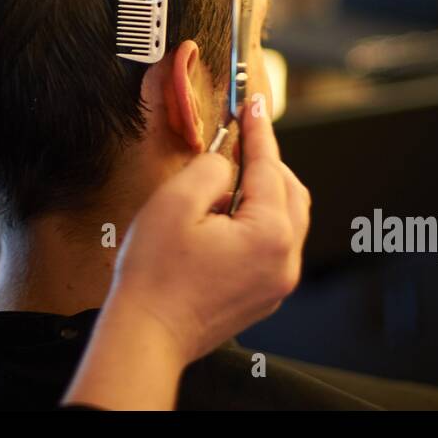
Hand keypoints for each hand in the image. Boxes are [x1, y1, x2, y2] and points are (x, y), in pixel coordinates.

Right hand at [108, 99, 310, 363]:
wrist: (146, 335)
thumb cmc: (154, 275)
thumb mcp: (176, 202)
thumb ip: (211, 169)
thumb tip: (227, 162)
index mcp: (269, 234)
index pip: (269, 167)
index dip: (259, 130)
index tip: (254, 103)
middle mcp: (284, 260)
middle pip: (290, 191)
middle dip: (267, 161)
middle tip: (239, 137)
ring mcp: (277, 282)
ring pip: (286, 218)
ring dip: (264, 191)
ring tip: (226, 180)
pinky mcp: (264, 295)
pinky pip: (274, 245)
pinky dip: (258, 220)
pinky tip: (225, 216)